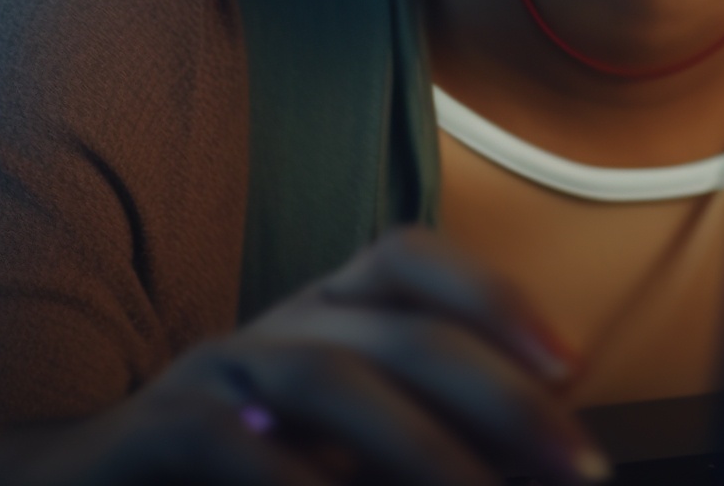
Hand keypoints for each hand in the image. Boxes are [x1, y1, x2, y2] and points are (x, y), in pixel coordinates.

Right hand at [0, 227, 608, 485]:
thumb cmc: (229, 473)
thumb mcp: (335, 453)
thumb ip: (423, 443)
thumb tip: (541, 460)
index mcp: (320, 319)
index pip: (408, 260)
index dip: (493, 296)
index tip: (573, 365)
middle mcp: (269, 328)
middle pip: (394, 330)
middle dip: (499, 397)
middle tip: (578, 468)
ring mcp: (205, 377)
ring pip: (324, 375)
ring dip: (422, 447)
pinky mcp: (145, 436)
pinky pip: (221, 439)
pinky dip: (294, 479)